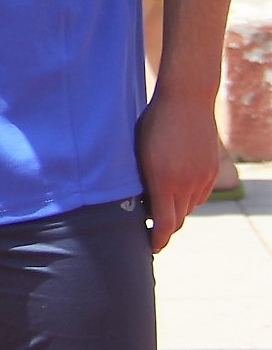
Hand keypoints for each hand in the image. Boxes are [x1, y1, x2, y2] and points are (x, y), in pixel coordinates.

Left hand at [136, 90, 221, 251]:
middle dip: (164, 229)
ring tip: (160, 207)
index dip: (157, 240)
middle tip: (150, 232)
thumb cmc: (152, 124)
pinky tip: (175, 190)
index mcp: (163, 182)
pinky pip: (199, 195)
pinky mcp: (211, 171)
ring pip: (189, 208)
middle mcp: (186, 184)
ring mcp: (201, 178)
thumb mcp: (138, 152)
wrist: (186, 101)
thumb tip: (138, 203)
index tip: (150, 247)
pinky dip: (188, 198)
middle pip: (177, 220)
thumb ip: (141, 180)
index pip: (163, 225)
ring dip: (176, 211)